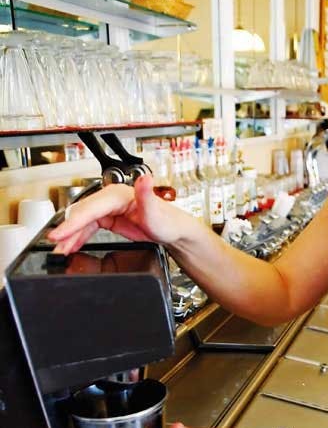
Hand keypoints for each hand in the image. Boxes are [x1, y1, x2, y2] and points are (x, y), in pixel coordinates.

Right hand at [47, 174, 188, 253]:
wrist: (174, 231)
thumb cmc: (168, 222)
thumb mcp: (157, 212)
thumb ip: (147, 195)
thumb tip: (145, 178)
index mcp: (119, 195)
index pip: (90, 209)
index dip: (72, 222)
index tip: (59, 234)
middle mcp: (111, 199)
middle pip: (82, 214)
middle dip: (66, 230)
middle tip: (54, 244)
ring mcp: (108, 209)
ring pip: (82, 222)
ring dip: (70, 235)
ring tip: (59, 249)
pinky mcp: (109, 218)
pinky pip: (88, 227)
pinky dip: (78, 237)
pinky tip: (71, 246)